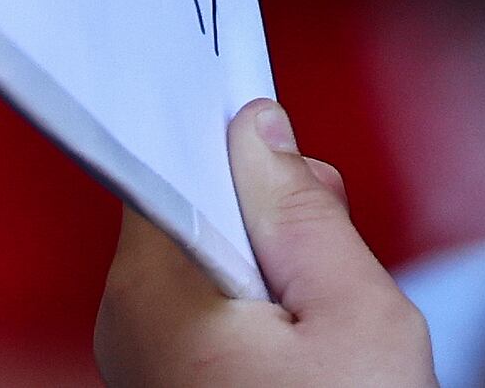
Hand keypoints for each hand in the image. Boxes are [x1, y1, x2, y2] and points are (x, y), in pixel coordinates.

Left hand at [97, 102, 438, 387]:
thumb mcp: (357, 315)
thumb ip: (305, 212)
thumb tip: (261, 133)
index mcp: (153, 291)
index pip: (162, 157)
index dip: (227, 134)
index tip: (272, 122)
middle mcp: (127, 326)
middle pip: (195, 210)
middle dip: (270, 213)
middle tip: (335, 262)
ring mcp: (144, 366)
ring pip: (212, 265)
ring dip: (275, 272)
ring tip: (328, 329)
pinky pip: (214, 318)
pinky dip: (265, 319)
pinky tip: (309, 358)